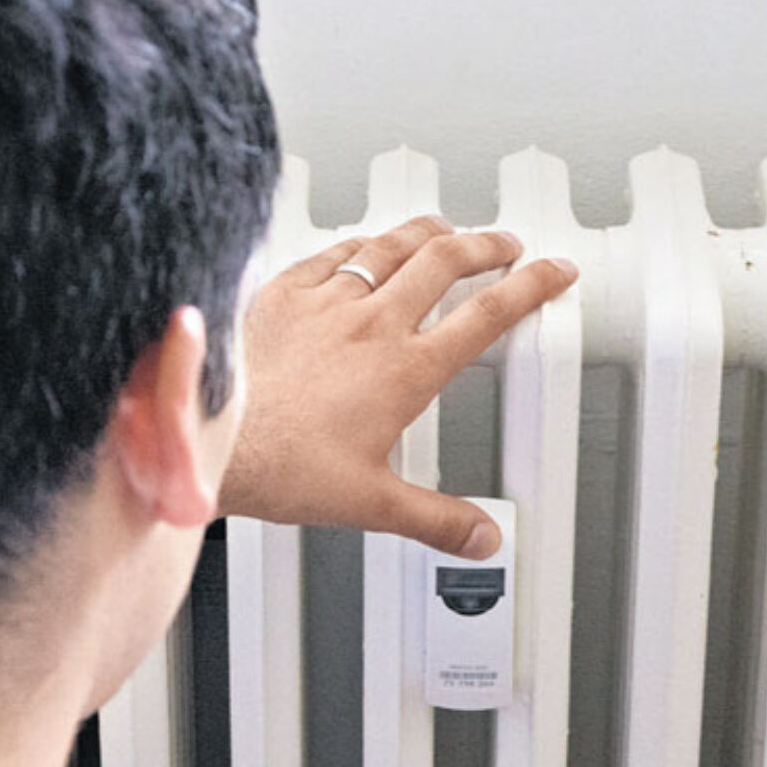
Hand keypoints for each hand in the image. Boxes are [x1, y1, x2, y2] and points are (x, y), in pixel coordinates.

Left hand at [218, 216, 578, 558]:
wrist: (213, 439)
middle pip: (447, 261)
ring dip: (427, 232)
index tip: (553, 272)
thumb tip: (480, 537)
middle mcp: (371, 324)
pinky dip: (359, 243)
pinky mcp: (283, 294)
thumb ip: (436, 519)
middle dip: (487, 244)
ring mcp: (325, 302)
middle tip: (506, 243)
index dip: (531, 287)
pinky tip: (361, 246)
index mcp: (406, 369)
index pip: (488, 315)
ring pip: (390, 245)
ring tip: (445, 229)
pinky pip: (331, 252)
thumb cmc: (280, 466)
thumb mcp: (372, 503)